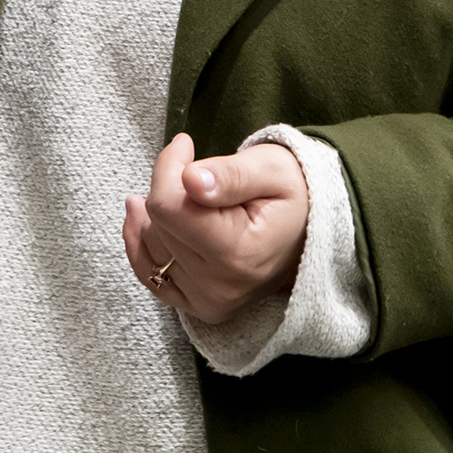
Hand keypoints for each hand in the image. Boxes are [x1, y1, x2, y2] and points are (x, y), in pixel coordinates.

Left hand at [122, 132, 310, 326]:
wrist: (312, 228)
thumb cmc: (293, 192)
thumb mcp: (271, 169)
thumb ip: (230, 174)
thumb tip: (189, 180)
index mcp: (238, 252)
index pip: (168, 206)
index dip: (168, 167)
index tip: (186, 145)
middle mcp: (221, 286)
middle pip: (158, 224)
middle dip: (167, 188)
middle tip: (196, 172)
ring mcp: (209, 301)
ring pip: (150, 246)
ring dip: (153, 216)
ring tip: (178, 192)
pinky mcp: (200, 306)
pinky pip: (150, 276)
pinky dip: (140, 246)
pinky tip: (141, 220)